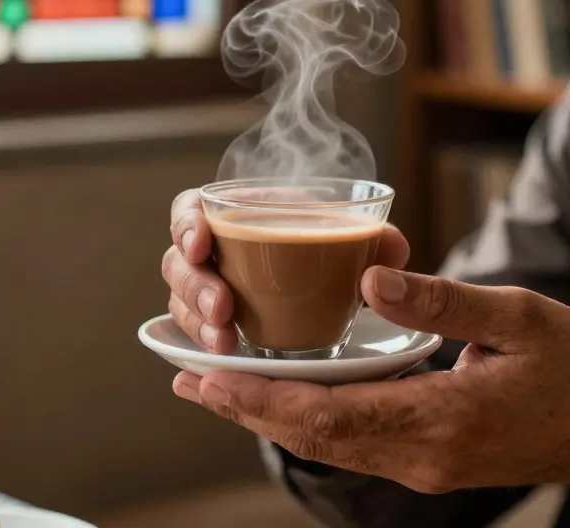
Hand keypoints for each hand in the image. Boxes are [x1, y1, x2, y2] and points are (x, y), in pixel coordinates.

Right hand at [160, 188, 409, 353]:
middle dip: (194, 286)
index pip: (190, 208)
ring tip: (225, 343)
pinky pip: (196, 337)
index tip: (201, 245)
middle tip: (223, 309)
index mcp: (241, 214)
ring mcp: (212, 292)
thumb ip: (375, 239)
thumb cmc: (336, 252)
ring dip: (197, 323)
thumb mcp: (356, 241)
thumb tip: (391, 247)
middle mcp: (217, 253)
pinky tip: (219, 362)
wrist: (340, 291)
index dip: (186, 224)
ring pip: (181, 303)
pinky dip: (203, 349)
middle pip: (178, 262)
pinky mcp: (220, 329)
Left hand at [171, 267, 569, 503]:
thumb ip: (441, 300)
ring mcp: (424, 467)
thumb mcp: (518, 317)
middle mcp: (423, 455)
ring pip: (328, 447)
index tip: (210, 378)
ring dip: (269, 418)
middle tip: (188, 381)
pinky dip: (307, 422)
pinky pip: (352, 446)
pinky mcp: (428, 462)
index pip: (332, 412)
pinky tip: (282, 400)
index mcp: (443, 417)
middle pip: (314, 438)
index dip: (263, 397)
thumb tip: (370, 275)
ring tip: (216, 391)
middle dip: (247, 410)